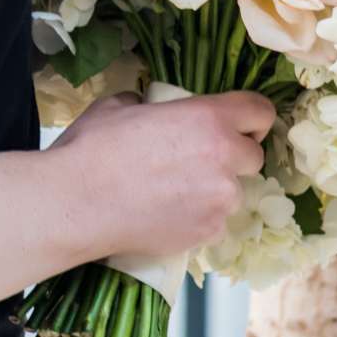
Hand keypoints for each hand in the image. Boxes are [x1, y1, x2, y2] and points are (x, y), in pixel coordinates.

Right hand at [52, 89, 273, 260]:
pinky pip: (216, 222)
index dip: (251, 118)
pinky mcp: (208, 232)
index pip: (260, 111)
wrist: (76, 203)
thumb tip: (149, 108)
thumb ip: (149, 103)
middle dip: (232, 158)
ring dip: (214, 191)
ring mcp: (220, 200)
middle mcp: (224, 158)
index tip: (239, 126)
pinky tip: (166, 213)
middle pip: (252, 156)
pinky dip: (199, 218)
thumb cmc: (93, 149)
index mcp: (207, 118)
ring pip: (234, 193)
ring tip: (173, 193)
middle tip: (196, 161)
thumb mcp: (117, 106)